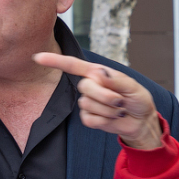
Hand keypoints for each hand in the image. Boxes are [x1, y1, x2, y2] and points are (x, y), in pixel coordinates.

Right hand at [33, 52, 162, 148]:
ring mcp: (88, 102)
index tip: (38, 58)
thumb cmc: (138, 99)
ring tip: (118, 110)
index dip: (55, 61)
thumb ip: (117, 80)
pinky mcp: (88, 118)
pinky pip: (89, 119)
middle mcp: (90, 86)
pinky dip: (104, 121)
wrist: (141, 121)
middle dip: (105, 96)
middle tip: (120, 101)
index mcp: (98, 73)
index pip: (73, 65)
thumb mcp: (133, 87)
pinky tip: (112, 118)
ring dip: (108, 110)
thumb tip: (99, 72)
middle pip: (85, 87)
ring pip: (88, 105)